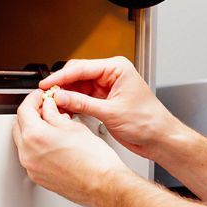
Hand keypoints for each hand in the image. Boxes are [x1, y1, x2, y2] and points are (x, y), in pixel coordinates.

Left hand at [12, 89, 128, 206]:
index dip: (33, 98)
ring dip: (33, 130)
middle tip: (46, 107)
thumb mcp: (74, 127)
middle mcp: (28, 153)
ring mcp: (32, 167)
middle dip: (31, 113)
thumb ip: (55, 114)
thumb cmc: (94, 160)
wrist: (103, 185)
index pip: (24, 109)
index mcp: (36, 136)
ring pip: (23, 141)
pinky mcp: (38, 177)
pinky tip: (53, 141)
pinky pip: (30, 156)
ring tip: (52, 125)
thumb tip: (49, 107)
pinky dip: (37, 145)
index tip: (41, 96)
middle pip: (19, 125)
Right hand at [40, 57, 182, 161]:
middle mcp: (112, 75)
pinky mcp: (105, 100)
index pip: (82, 68)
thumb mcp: (111, 112)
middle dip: (62, 85)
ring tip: (52, 104)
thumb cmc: (148, 122)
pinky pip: (83, 98)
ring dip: (66, 95)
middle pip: (78, 75)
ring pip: (78, 87)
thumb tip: (61, 97)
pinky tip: (64, 109)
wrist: (159, 138)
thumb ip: (83, 103)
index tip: (47, 84)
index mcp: (117, 69)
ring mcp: (107, 88)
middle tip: (47, 96)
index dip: (62, 76)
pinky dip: (73, 103)